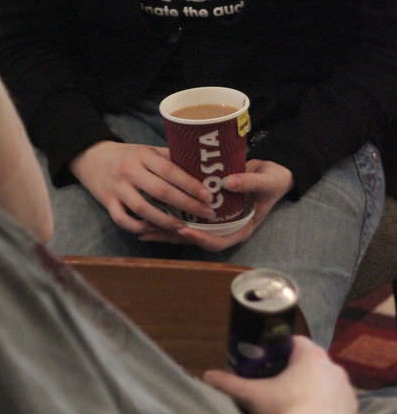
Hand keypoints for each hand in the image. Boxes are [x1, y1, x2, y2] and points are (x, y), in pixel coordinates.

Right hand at [70, 141, 214, 237]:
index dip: (190, 184)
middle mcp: (129, 170)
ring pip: (143, 209)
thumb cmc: (126, 155)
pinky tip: (154, 230)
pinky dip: (139, 227)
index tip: (208, 195)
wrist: (90, 156)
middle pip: (161, 191)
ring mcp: (117, 188)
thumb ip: (168, 158)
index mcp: (142, 155)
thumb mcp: (146, 150)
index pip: (170, 170)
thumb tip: (199, 169)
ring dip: (166, 221)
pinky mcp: (106, 202)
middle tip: (207, 214)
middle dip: (187, 204)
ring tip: (184, 227)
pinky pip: (123, 220)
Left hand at [137, 158, 292, 250]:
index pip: (218, 241)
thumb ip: (249, 181)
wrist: (271, 173)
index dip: (201, 238)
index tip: (185, 230)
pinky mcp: (206, 209)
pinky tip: (149, 212)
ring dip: (165, 230)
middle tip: (150, 231)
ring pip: (187, 229)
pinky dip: (168, 215)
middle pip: (196, 238)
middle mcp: (225, 227)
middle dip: (173, 237)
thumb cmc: (272, 180)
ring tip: (142, 227)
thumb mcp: (266, 181)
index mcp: (241, 228)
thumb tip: (227, 182)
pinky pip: (186, 216)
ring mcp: (214, 220)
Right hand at [204, 336, 355, 413]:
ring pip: (328, 382)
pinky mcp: (354, 411)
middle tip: (281, 385)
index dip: (282, 350)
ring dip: (316, 389)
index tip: (271, 362)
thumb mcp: (253, 394)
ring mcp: (346, 389)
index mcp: (310, 354)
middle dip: (299, 371)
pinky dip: (328, 408)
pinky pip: (339, 403)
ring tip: (297, 404)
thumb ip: (230, 383)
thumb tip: (207, 375)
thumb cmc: (286, 409)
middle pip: (313, 361)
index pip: (296, 341)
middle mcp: (333, 366)